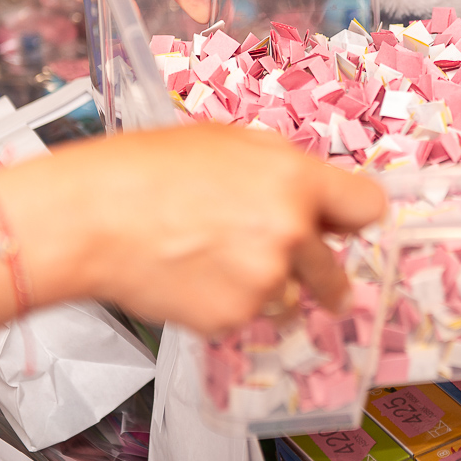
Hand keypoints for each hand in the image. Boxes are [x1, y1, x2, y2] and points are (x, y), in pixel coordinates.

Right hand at [12, 125, 386, 335]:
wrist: (92, 217)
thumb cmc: (148, 170)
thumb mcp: (228, 142)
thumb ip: (283, 170)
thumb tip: (313, 195)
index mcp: (296, 179)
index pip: (368, 208)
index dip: (352, 218)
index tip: (344, 227)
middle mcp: (291, 233)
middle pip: (334, 271)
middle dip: (319, 274)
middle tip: (290, 268)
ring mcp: (264, 281)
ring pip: (289, 298)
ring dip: (267, 289)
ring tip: (214, 262)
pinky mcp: (232, 318)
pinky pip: (245, 317)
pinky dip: (225, 305)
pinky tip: (190, 278)